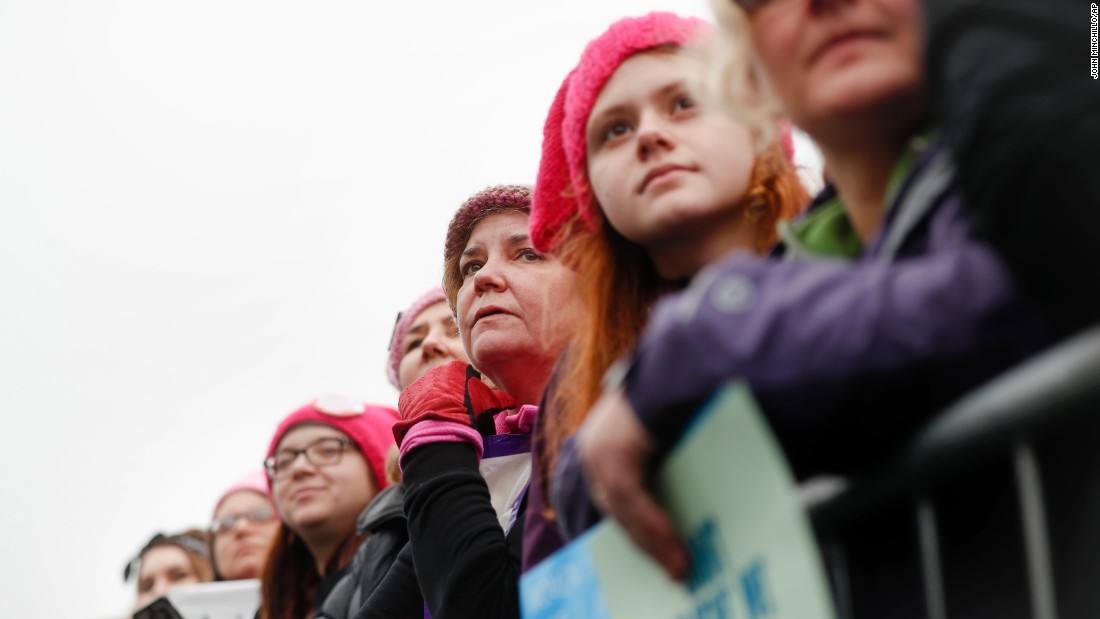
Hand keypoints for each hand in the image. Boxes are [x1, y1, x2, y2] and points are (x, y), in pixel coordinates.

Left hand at [393, 361, 515, 445]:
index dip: (471, 394)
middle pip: (447, 385)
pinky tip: (430, 422)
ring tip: (443, 420)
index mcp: (457, 367)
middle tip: (457, 415)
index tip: (472, 407)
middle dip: (452, 398)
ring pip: (431, 394)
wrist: (441, 427)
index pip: (466, 378)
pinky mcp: (406, 397)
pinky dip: (422, 412)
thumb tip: (512, 399)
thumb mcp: (491, 404)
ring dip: (436, 404)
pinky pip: (416, 404)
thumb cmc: (470, 413)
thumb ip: (502, 399)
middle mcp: (436, 370)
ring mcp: (420, 382)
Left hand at [577, 388, 689, 581]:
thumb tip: (672, 500)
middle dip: (645, 543)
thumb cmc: (675, 395)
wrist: (678, 367)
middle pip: (617, 510)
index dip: (633, 528)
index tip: (651, 553)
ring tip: (681, 568)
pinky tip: (676, 548)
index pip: (613, 498)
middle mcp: (593, 449)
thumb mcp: (659, 435)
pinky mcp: (615, 454)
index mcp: (600, 443)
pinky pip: (634, 501)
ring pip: (625, 511)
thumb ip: (656, 463)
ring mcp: (600, 451)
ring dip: (655, 543)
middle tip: (673, 570)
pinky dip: (656, 527)